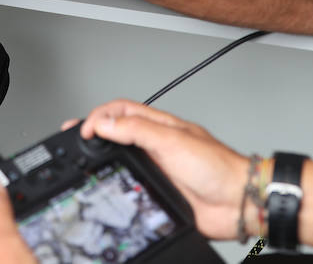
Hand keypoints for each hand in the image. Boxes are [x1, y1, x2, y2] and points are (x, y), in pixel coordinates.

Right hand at [75, 100, 247, 240]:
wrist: (237, 203)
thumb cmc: (218, 167)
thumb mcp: (172, 141)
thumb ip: (137, 131)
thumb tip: (105, 123)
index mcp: (160, 126)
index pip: (122, 110)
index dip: (100, 115)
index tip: (85, 129)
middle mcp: (156, 145)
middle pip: (117, 132)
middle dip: (95, 132)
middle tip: (75, 138)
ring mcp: (157, 168)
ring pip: (122, 159)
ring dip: (104, 157)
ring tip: (85, 157)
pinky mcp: (158, 191)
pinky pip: (131, 185)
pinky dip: (116, 183)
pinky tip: (110, 183)